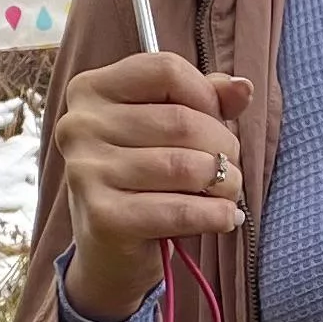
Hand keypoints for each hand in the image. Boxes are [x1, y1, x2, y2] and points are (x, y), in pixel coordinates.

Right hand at [55, 51, 253, 318]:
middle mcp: (79, 126)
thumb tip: (243, 88)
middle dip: (223, 146)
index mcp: (90, 90)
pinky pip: (180, 210)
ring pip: (185, 166)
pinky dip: (215, 215)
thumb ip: (206, 99)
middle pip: (182, 120)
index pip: (165, 70)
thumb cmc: (144, 179)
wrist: (110, 251)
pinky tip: (225, 217)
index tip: (217, 119)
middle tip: (230, 167)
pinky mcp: (103, 217)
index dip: (206, 94)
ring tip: (228, 192)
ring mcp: (86, 171)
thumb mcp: (170, 128)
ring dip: (224, 183)